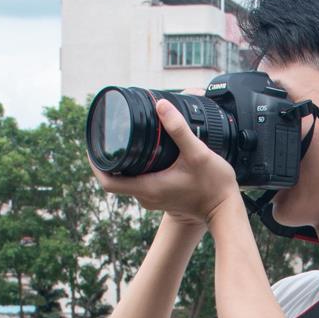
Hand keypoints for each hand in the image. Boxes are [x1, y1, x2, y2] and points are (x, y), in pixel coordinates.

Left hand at [89, 91, 239, 228]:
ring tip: (125, 140)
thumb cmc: (213, 186)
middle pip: (114, 179)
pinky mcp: (161, 198)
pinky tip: (144, 154)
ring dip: (124, 163)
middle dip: (108, 158)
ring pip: (128, 180)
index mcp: (148, 187)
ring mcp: (153, 199)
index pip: (107, 182)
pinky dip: (137, 168)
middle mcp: (146, 196)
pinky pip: (140, 182)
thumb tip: (162, 106)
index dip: (95, 164)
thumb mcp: (198, 153)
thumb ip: (179, 129)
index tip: (92, 146)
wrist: (226, 211)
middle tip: (108, 135)